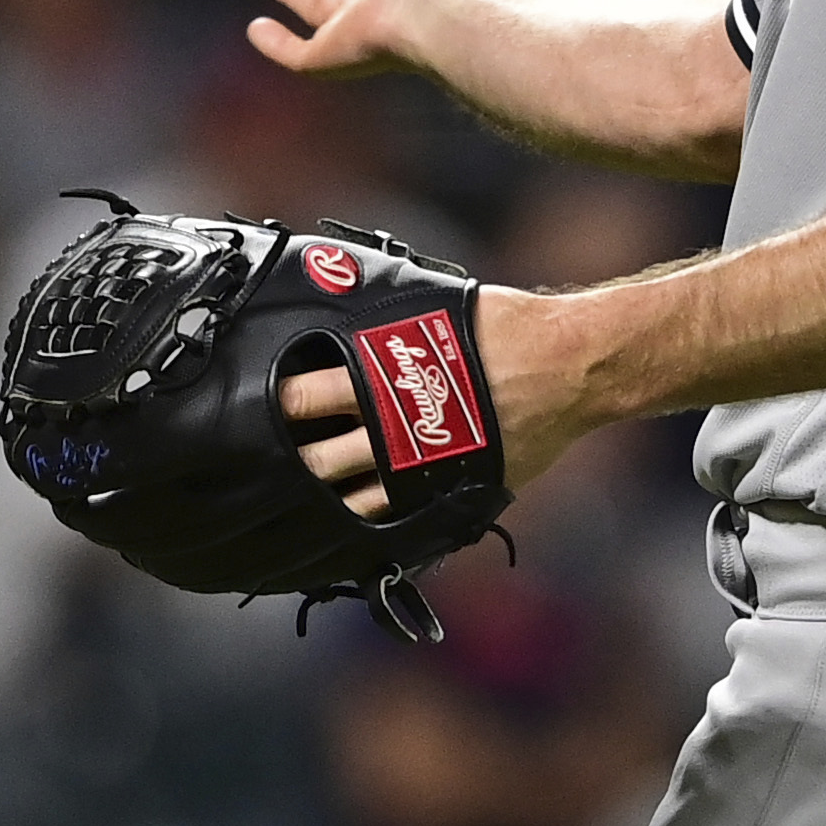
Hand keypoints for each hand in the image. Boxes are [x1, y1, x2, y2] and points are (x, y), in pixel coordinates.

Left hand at [277, 287, 593, 515]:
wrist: (569, 367)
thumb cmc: (505, 328)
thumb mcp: (433, 309)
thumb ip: (385, 323)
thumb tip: (344, 301)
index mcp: (386, 375)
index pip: (309, 395)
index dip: (280, 404)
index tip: (255, 407)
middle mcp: (399, 427)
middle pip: (319, 458)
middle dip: (291, 460)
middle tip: (268, 460)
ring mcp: (425, 469)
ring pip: (351, 499)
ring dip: (320, 498)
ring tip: (296, 497)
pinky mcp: (451, 493)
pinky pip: (395, 520)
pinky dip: (366, 523)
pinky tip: (343, 524)